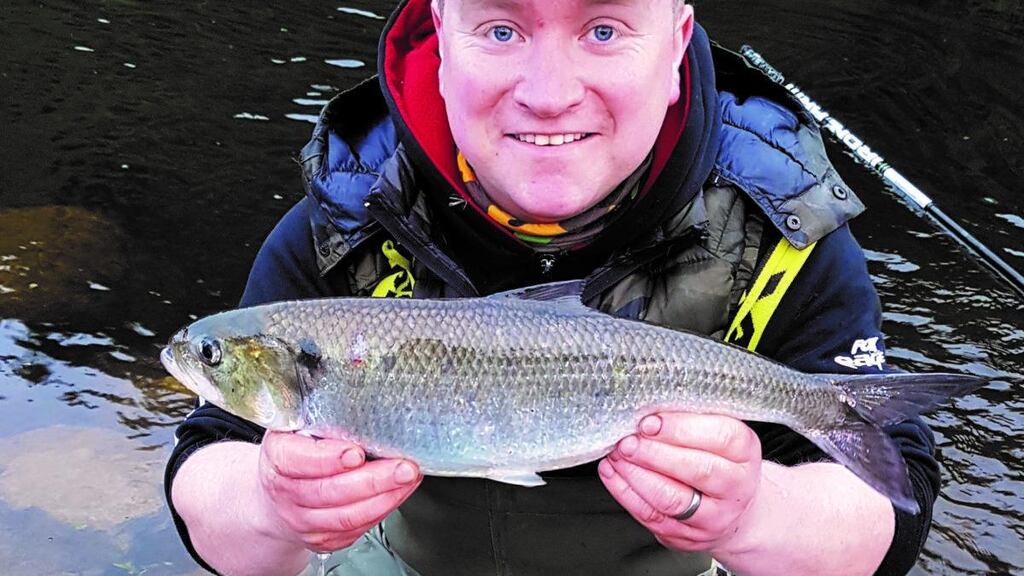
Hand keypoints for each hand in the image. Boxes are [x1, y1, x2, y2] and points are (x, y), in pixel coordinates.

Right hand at [257, 430, 421, 552]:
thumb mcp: (300, 423)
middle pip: (330, 492)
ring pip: (346, 517)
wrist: (279, 488)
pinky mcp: (321, 540)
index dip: (329, 458)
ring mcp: (302, 520)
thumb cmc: (297, 448)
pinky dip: (382, 511)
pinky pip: (355, 531)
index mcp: (278, 457)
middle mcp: (286, 492)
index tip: (357, 452)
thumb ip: (325, 414)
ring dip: (385, 498)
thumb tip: (366, 394)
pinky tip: (398, 493)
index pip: (298, 460)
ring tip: (409, 479)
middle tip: (404, 467)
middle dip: (374, 480)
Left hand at [598, 413, 761, 552]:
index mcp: (745, 452)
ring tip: (616, 455)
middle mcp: (735, 487)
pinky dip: (626, 492)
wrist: (732, 507)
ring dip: (635, 474)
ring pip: (670, 498)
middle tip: (626, 440)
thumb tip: (648, 405)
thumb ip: (689, 418)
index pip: (720, 437)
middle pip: (696, 469)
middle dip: (653, 453)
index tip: (649, 422)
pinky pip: (652, 516)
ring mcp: (713, 516)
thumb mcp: (717, 432)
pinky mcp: (687, 537)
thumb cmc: (718, 459)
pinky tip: (613, 473)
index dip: (681, 428)